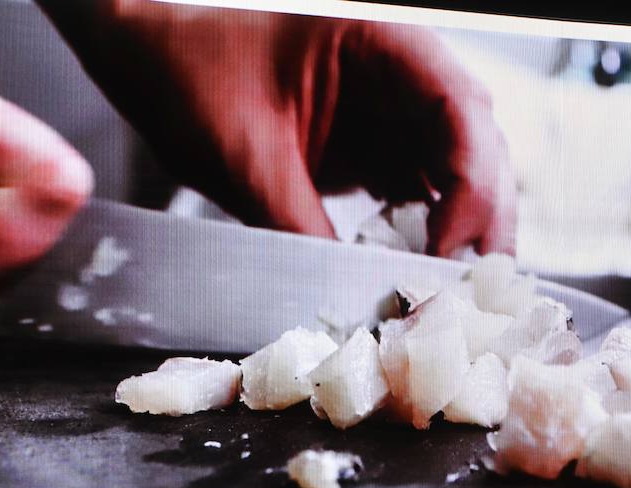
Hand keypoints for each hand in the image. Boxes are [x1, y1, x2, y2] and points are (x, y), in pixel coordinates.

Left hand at [44, 4, 515, 255]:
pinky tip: (414, 282)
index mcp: (385, 46)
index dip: (472, 185)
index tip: (448, 252)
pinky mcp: (381, 155)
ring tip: (446, 297)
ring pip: (464, 183)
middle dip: (482, 223)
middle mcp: (406, 79)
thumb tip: (352, 299)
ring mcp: (397, 118)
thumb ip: (303, 228)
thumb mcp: (247, 158)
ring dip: (461, 240)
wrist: (147, 65)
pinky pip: (425, 203)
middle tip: (467, 294)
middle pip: (482, 152)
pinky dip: (425, 245)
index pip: (464, 112)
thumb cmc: (189, 75)